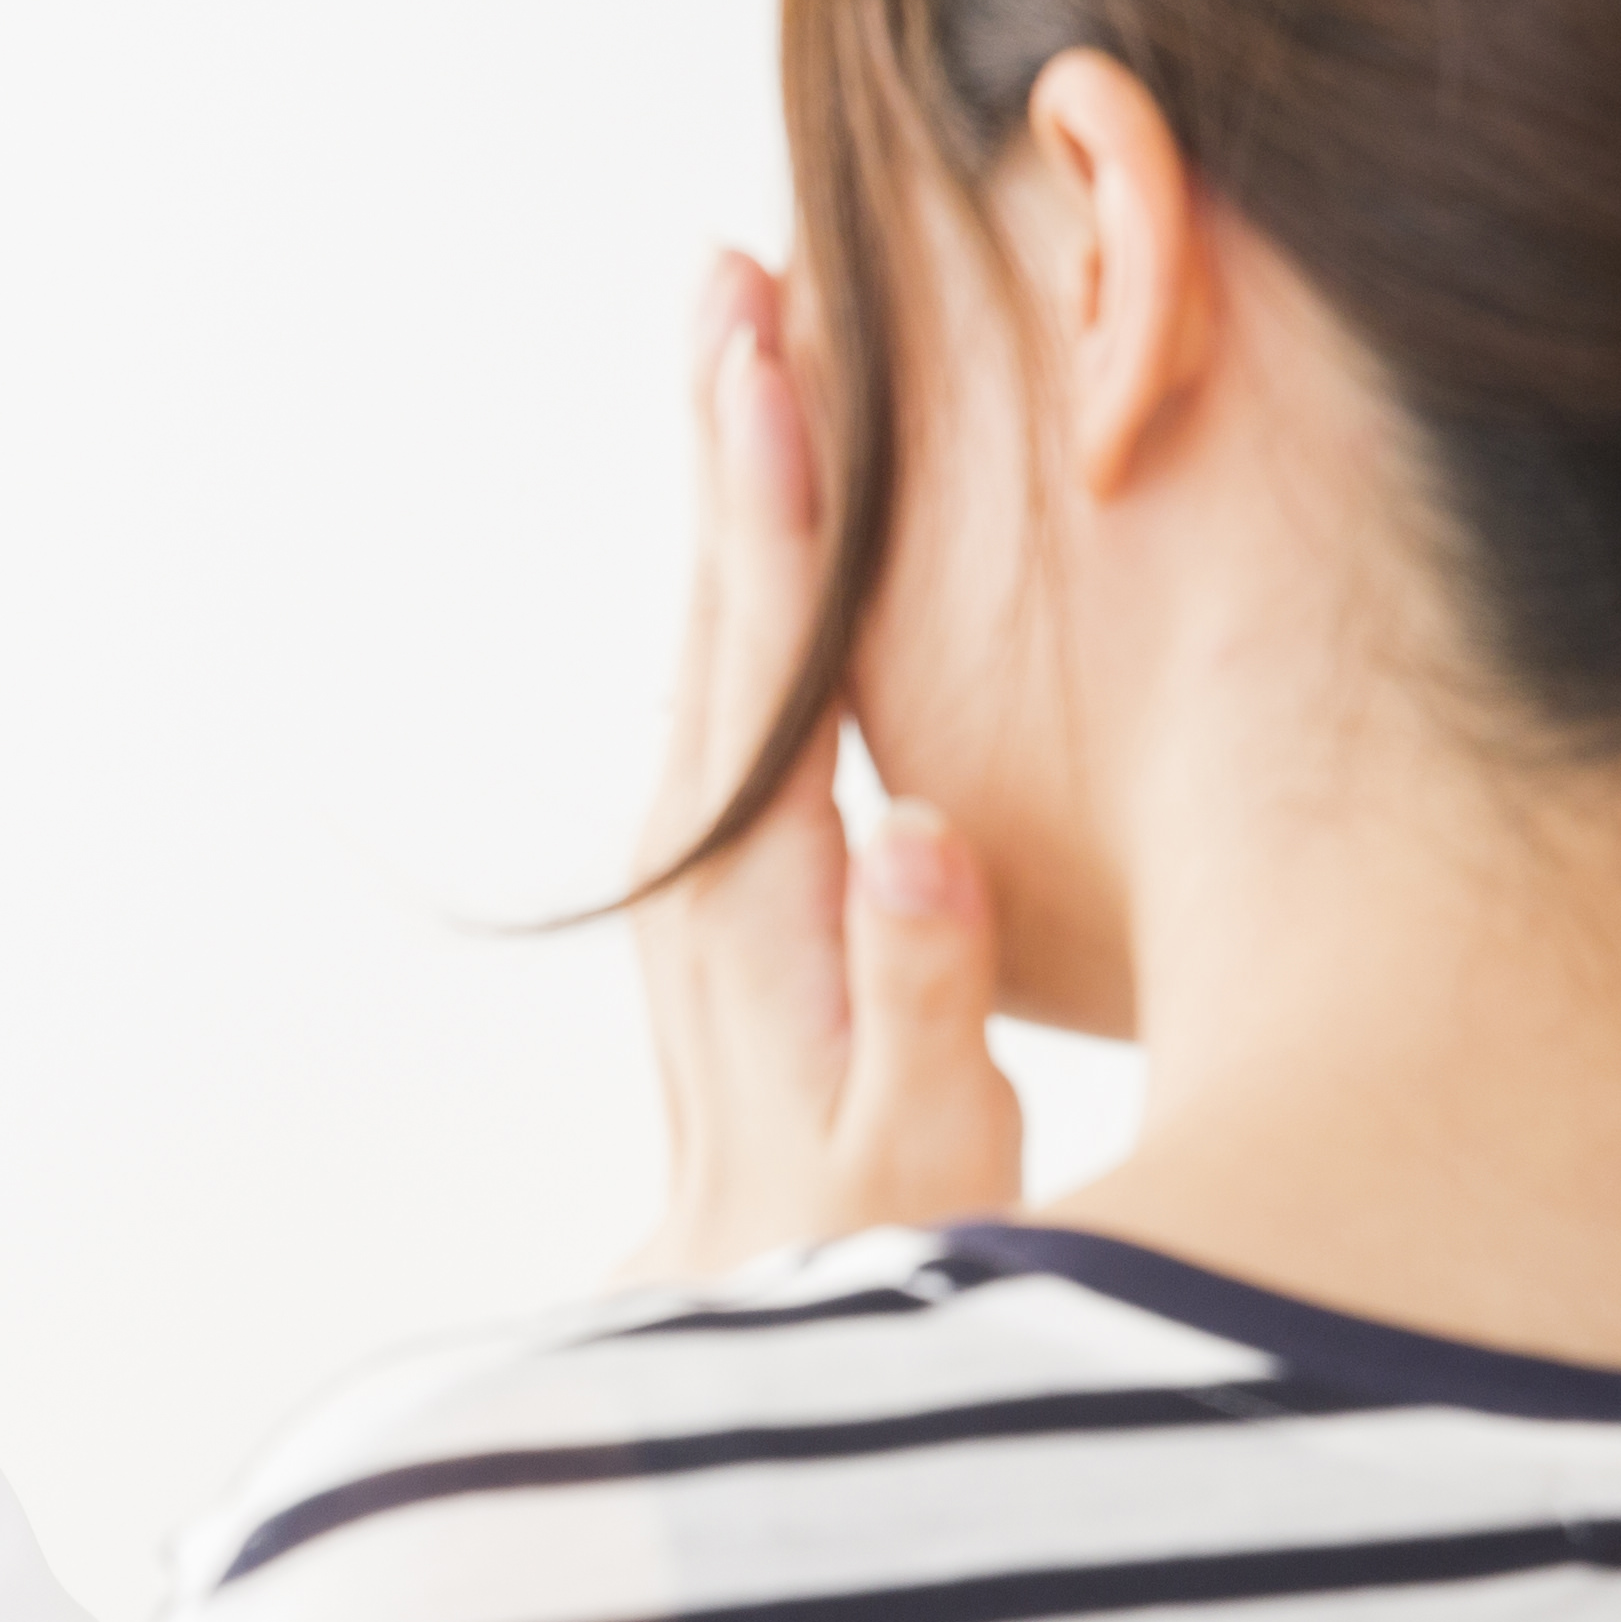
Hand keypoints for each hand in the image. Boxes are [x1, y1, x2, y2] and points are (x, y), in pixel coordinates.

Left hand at [626, 247, 1024, 1281]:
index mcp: (760, 922)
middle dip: (728, 446)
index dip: (773, 514)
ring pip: (712, 647)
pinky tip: (770, 518)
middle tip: (735, 274)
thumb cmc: (862, 1263)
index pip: (769, 680)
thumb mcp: (917, 1169)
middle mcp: (704, 882)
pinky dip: (748, 586)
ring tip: (747, 340)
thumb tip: (917, 838)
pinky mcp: (716, 892)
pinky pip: (733, 697)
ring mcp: (698, 883)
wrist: (757, 1348)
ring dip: (729, 494)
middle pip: (714, 623)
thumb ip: (922, 1005)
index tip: (767, 361)